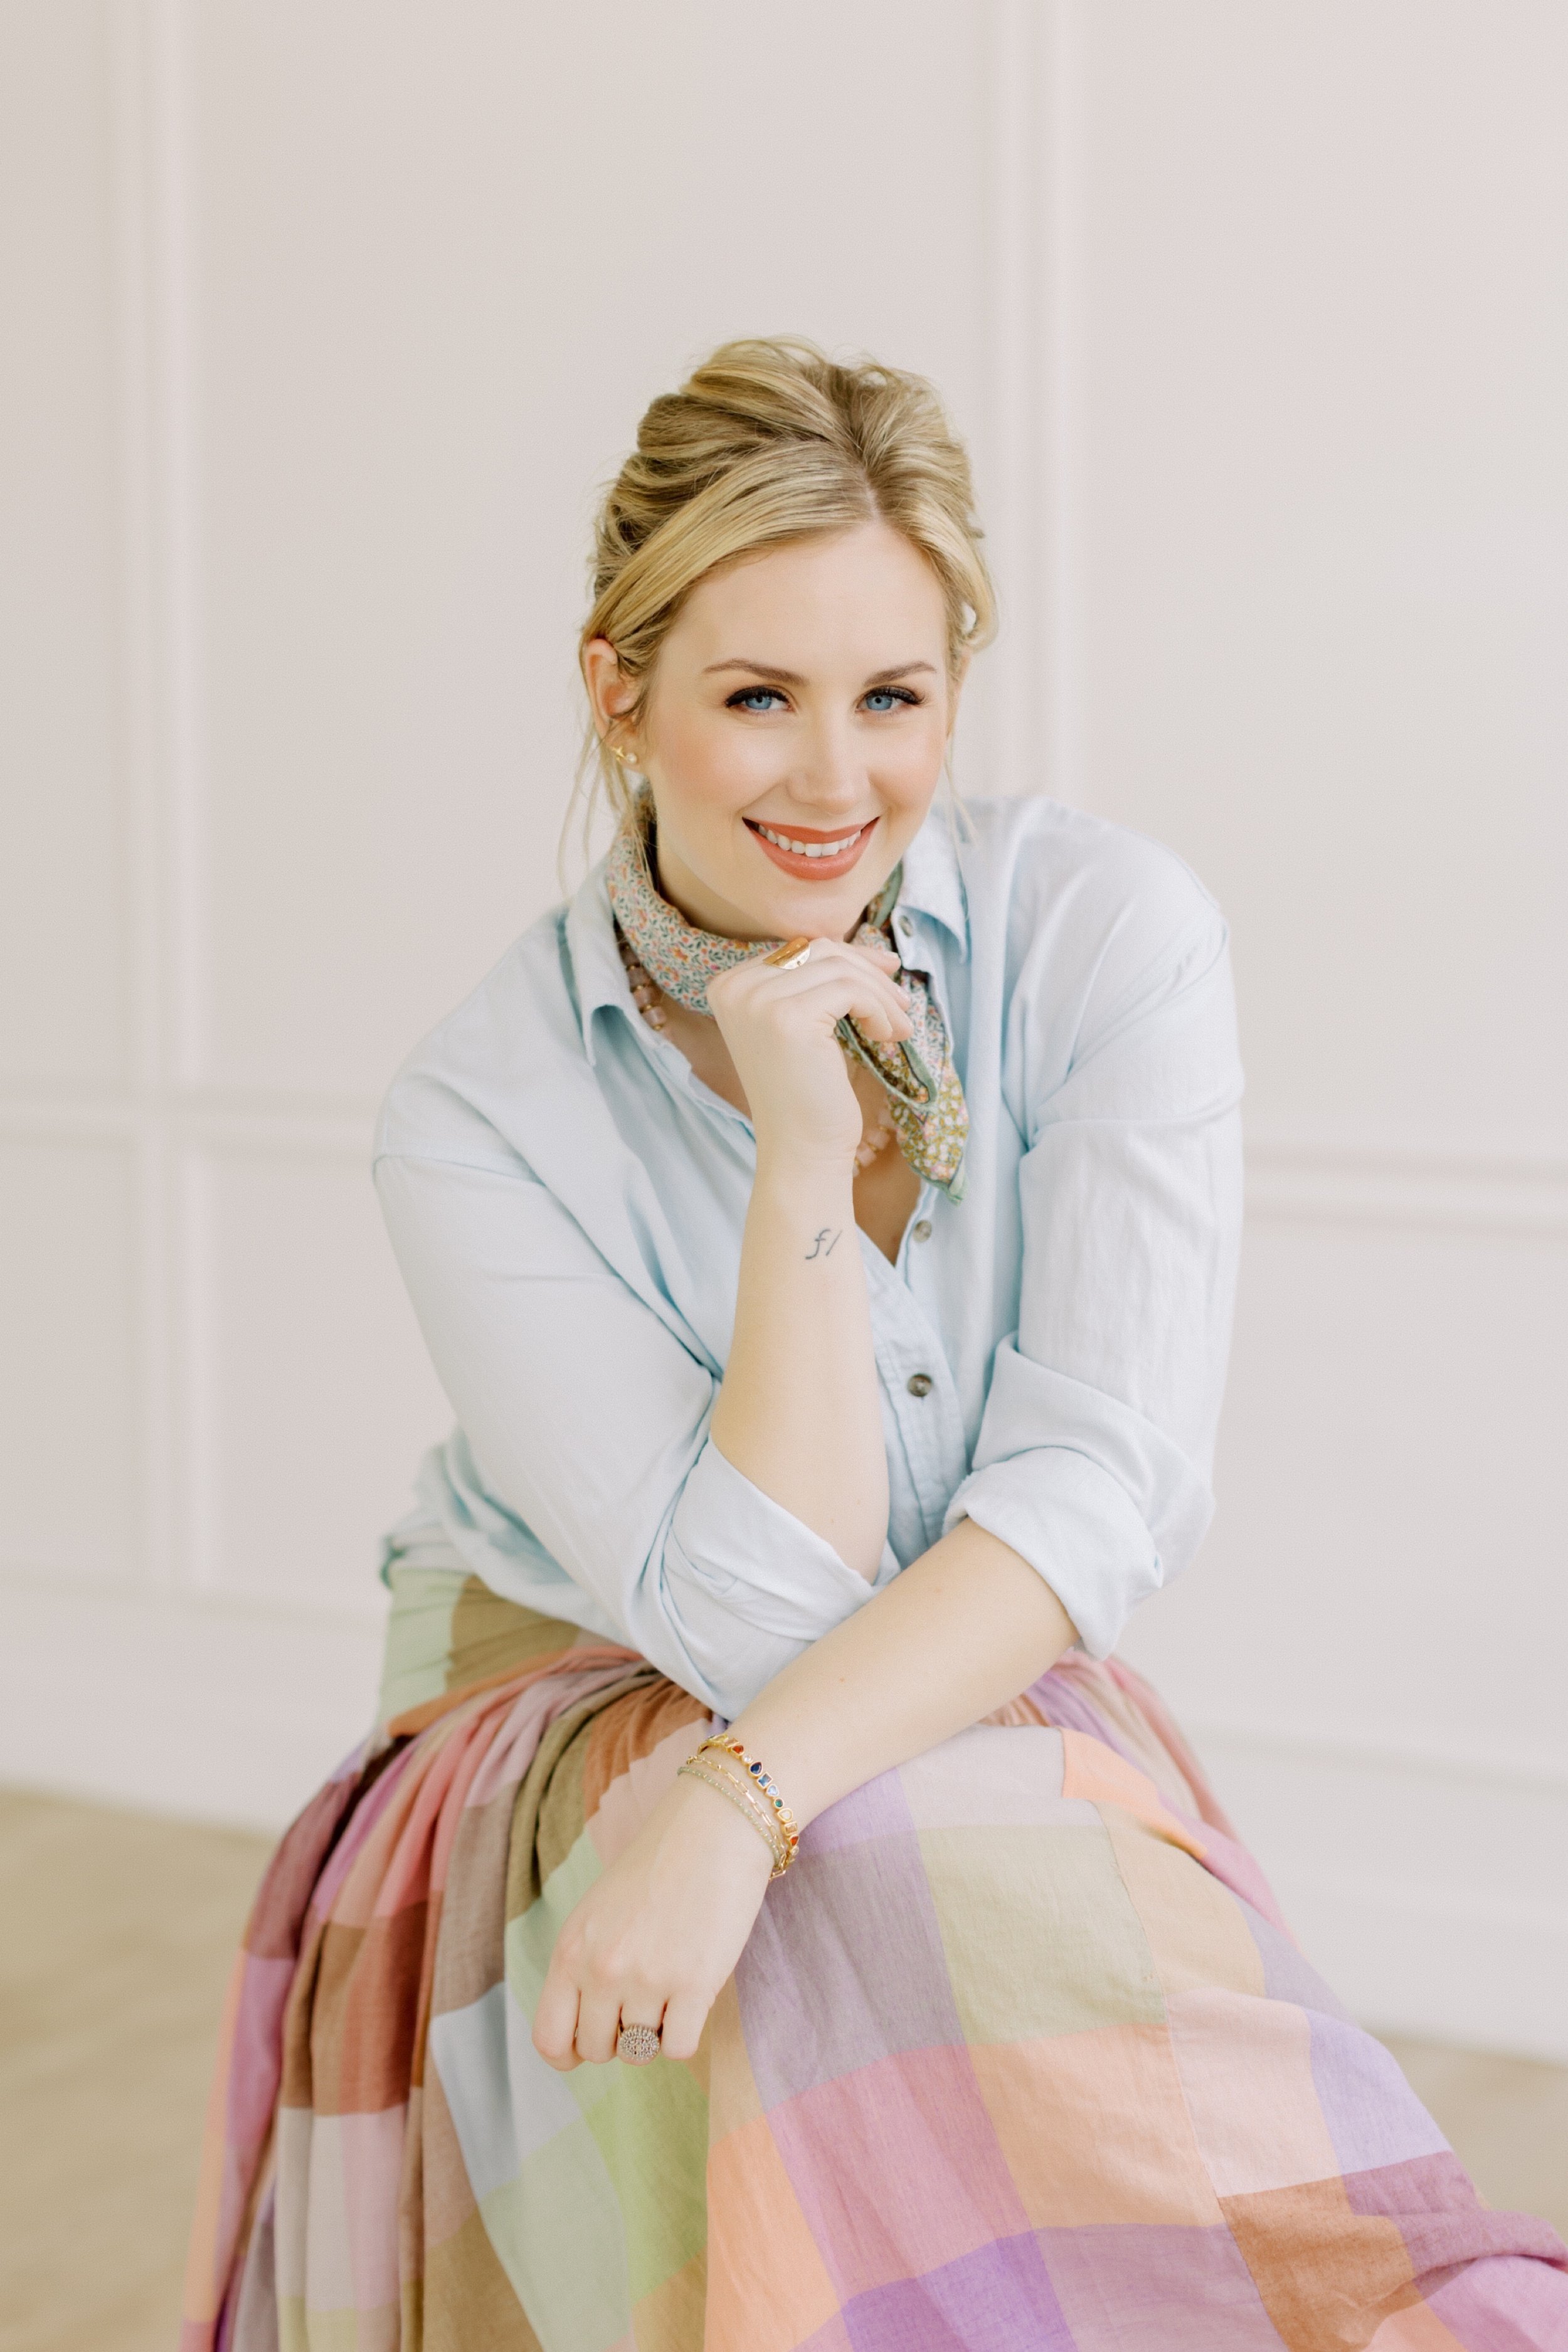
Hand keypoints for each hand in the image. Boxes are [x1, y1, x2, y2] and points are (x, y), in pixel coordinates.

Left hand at [532, 1767, 775, 2068]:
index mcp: (570, 1949)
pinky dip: (687, 2032)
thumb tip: (584, 2032)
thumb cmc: (656, 1868)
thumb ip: (583, 1967)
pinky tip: (693, 1995)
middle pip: (597, 2050)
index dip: (569, 2053)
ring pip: (641, 2052)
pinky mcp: (695, 1984)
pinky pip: (680, 2048)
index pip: (549, 2038)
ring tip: (671, 1985)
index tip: (593, 2041)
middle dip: (619, 2037)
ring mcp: (648, 1979)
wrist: (713, 1828)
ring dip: (657, 2030)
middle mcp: (602, 1969)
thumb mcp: (597, 1914)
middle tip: (643, 2000)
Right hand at [705, 938, 911, 1167]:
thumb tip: (876, 952)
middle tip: (902, 1004)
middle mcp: (735, 988)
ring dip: (880, 995)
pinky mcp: (787, 1016)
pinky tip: (886, 1036)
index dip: (850, 957)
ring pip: (839, 968)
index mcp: (729, 986)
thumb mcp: (805, 1027)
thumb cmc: (808, 1094)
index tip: (887, 973)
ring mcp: (757, 1000)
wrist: (800, 1150)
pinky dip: (878, 1009)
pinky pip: (850, 990)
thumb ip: (818, 985)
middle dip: (869, 973)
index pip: (799, 948)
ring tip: (899, 1027)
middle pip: (820, 951)